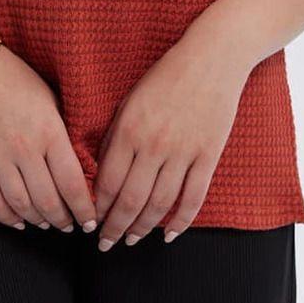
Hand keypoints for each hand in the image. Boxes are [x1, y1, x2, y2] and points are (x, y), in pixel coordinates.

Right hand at [0, 46, 98, 234]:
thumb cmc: (15, 77)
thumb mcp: (50, 99)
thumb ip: (63, 133)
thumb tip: (80, 165)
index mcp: (49, 131)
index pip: (72, 184)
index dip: (84, 210)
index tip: (90, 222)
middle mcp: (25, 149)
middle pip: (49, 201)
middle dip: (64, 220)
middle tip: (71, 226)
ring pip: (22, 205)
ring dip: (38, 220)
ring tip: (48, 224)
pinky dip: (8, 217)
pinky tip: (19, 222)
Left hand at [93, 31, 250, 248]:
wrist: (212, 58)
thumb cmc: (165, 75)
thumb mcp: (130, 100)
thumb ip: (115, 135)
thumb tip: (99, 171)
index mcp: (129, 129)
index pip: (107, 182)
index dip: (98, 209)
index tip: (91, 222)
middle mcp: (154, 145)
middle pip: (131, 200)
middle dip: (115, 227)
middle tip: (106, 244)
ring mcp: (183, 152)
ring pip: (160, 204)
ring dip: (144, 228)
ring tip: (132, 240)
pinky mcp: (208, 155)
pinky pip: (193, 197)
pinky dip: (181, 220)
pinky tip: (170, 234)